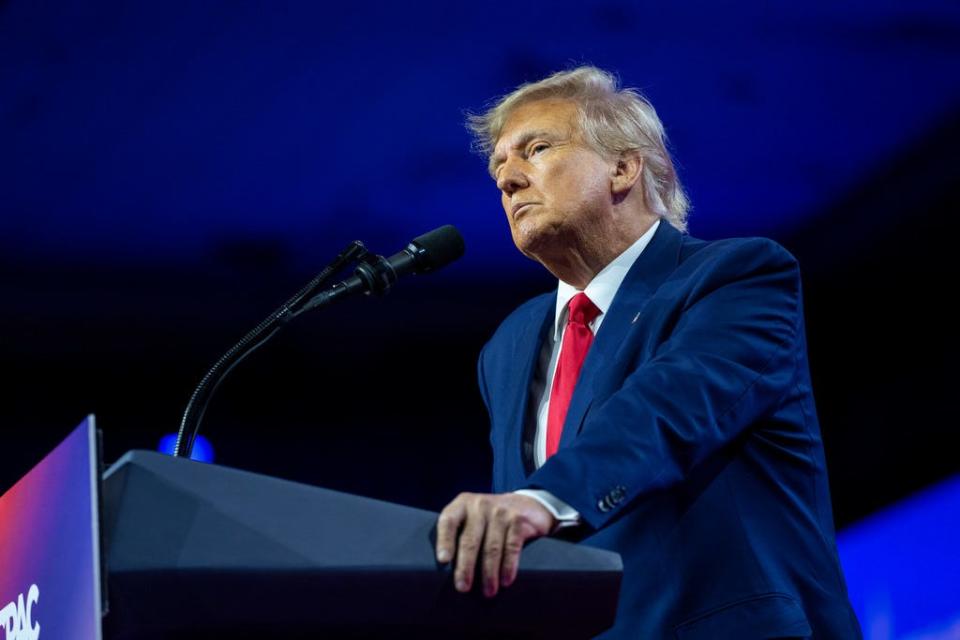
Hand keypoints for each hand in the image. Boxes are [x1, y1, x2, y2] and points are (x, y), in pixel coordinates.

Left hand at [435, 492, 555, 597]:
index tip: (443, 561)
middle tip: (463, 587)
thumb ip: (458, 534)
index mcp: (462, 505)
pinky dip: (508, 567)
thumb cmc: (489, 520)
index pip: (448, 521)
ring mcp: (501, 512)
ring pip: (491, 548)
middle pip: (470, 540)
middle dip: (465, 567)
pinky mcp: (519, 521)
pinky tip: (505, 580)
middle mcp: (480, 505)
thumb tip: (445, 571)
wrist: (525, 505)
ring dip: (489, 573)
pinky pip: (511, 548)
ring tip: (488, 591)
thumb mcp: (471, 518)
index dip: (444, 541)